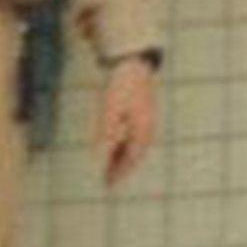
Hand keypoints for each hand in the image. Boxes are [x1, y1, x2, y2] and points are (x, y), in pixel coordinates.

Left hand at [95, 58, 157, 186]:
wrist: (132, 61)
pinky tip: (113, 146)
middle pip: (134, 155)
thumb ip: (105, 134)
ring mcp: (146, 120)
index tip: (109, 185)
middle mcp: (147, 128)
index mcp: (142, 130)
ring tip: (109, 168)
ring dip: (121, 158)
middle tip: (108, 182)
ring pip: (134, 146)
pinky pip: (133, 136)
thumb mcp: (109, 110)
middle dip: (121, 169)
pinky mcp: (141, 113)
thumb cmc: (121, 85)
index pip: (131, 159)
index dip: (120, 173)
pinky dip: (123, 145)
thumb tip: (99, 156)